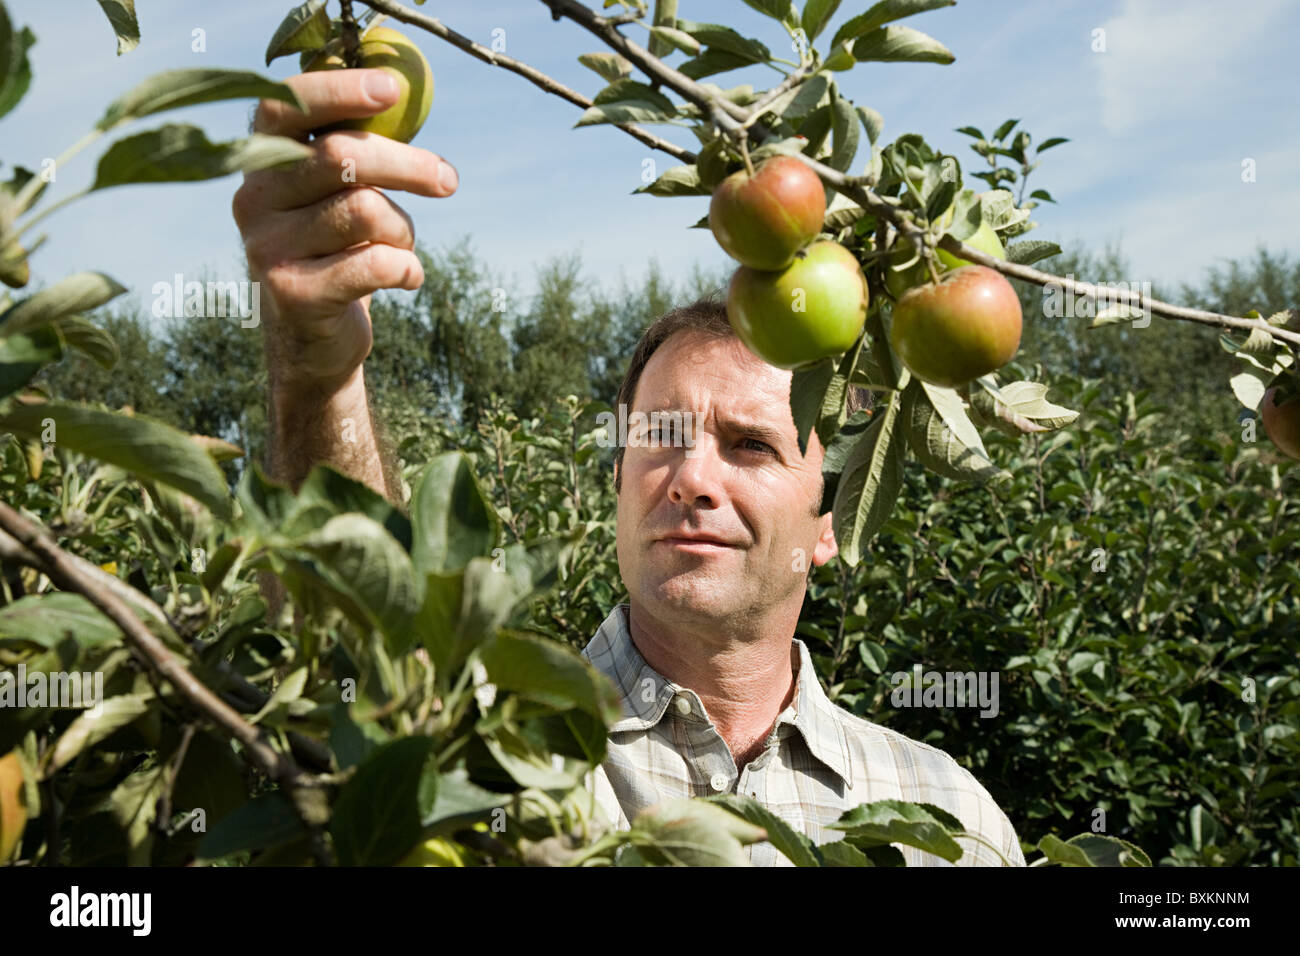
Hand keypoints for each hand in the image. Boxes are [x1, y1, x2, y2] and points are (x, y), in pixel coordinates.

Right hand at [232, 68, 458, 392]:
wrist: (313, 338)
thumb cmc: (337, 249)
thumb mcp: (336, 193)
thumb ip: (354, 145)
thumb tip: (401, 87)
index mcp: (260, 161)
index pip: (288, 106)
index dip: (340, 90)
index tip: (394, 89)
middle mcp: (253, 199)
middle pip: (341, 157)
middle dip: (408, 165)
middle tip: (448, 181)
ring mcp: (266, 247)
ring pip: (365, 210)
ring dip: (403, 230)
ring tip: (402, 247)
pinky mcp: (292, 293)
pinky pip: (375, 264)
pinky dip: (407, 269)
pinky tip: (407, 278)